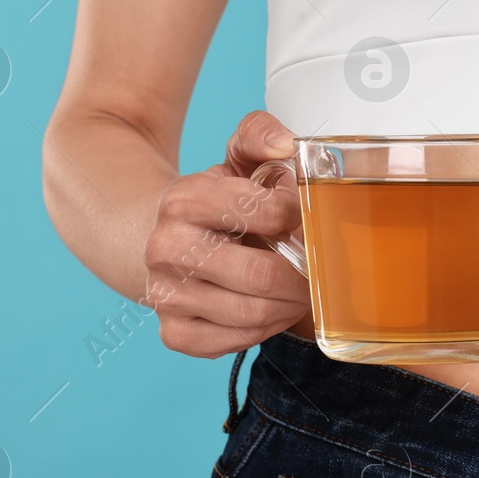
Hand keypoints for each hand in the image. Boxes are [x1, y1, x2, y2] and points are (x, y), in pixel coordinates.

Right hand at [144, 111, 306, 357]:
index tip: (301, 219)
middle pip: (263, 275)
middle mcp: (166, 248)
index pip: (270, 213)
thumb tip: (284, 145)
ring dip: (287, 305)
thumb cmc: (217, 202)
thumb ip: (261, 136)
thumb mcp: (238, 159)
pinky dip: (263, 329)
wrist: (165, 238)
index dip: (299, 218)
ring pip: (253, 313)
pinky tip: (267, 309)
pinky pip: (236, 341)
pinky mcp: (173, 332)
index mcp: (185, 199)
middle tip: (313, 270)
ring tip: (294, 290)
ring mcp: (165, 294)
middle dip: (301, 276)